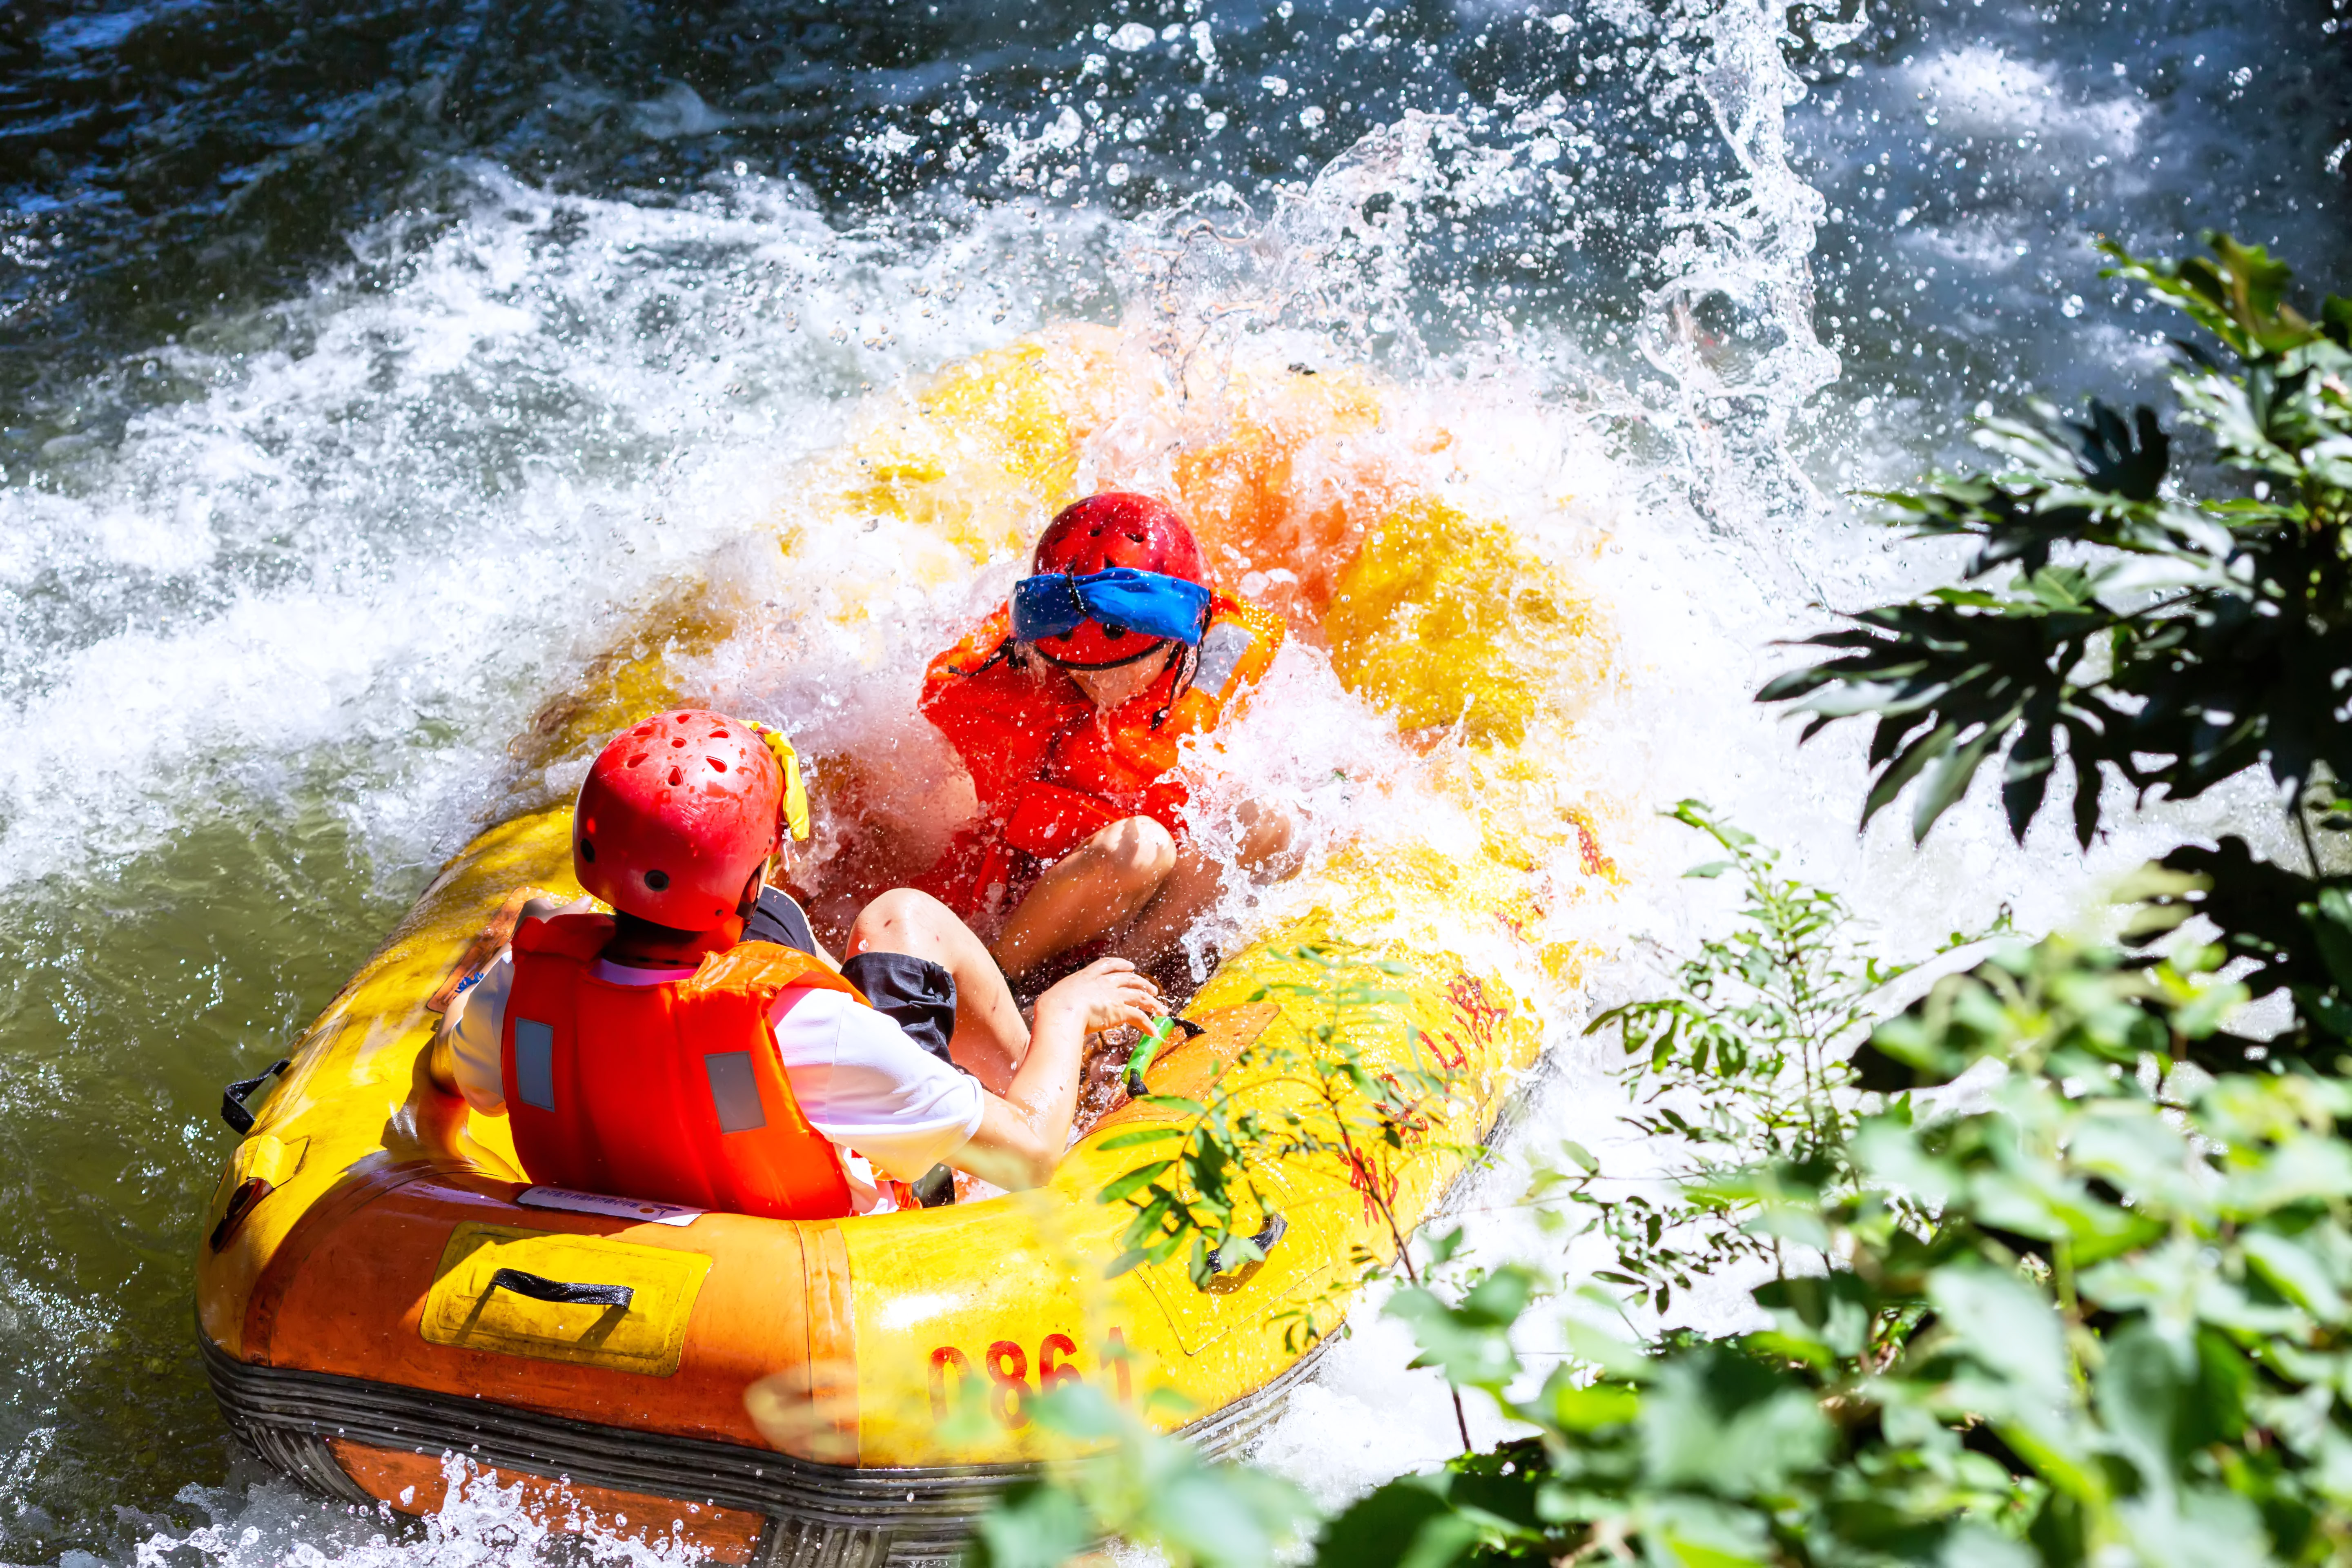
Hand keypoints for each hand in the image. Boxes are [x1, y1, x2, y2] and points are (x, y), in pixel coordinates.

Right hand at [1035, 957, 1161, 1036]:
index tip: (1130, 967)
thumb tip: (1054, 1008)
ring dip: (1153, 1003)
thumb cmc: (1052, 1006)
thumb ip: (1062, 999)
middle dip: (1143, 983)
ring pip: (1140, 996)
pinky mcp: (1120, 1010)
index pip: (1107, 965)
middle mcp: (1103, 983)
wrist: (1060, 1011)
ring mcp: (1113, 995)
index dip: (1121, 965)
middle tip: (1151, 989)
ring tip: (1161, 1009)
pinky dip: (1148, 1024)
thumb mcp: (1056, 996)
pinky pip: (1140, 1017)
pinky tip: (1153, 1031)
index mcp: (1087, 976)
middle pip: (1129, 979)